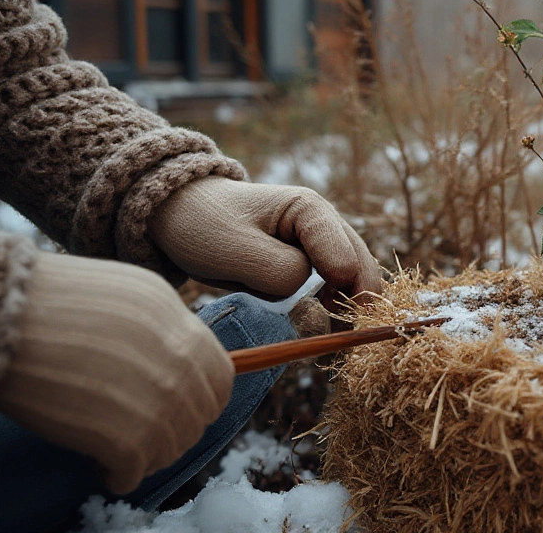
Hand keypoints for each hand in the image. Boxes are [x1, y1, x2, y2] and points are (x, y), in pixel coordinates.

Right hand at [0, 253, 232, 493]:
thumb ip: (169, 329)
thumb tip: (183, 360)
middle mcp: (183, 372)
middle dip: (174, 428)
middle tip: (141, 429)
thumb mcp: (136, 296)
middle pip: (199, 419)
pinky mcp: (127, 443)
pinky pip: (135, 474)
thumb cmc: (58, 299)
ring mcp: (160, 408)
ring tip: (114, 446)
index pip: (221, 381)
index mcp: (187, 335)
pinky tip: (98, 464)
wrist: (11, 316)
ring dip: (147, 454)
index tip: (179, 406)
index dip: (201, 398)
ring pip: (172, 449)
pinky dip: (117, 476)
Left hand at [150, 177, 381, 305]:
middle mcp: (323, 222)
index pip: (344, 257)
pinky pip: (334, 283)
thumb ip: (280, 271)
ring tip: (331, 323)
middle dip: (360, 298)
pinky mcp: (308, 258)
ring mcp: (318, 241)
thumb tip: (314, 292)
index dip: (346, 289)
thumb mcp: (236, 250)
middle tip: (349, 332)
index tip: (333, 317)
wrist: (181, 216)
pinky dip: (332, 302)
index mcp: (309, 209)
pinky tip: (320, 313)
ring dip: (347, 300)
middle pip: (361, 264)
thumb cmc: (204, 227)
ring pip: (352, 276)